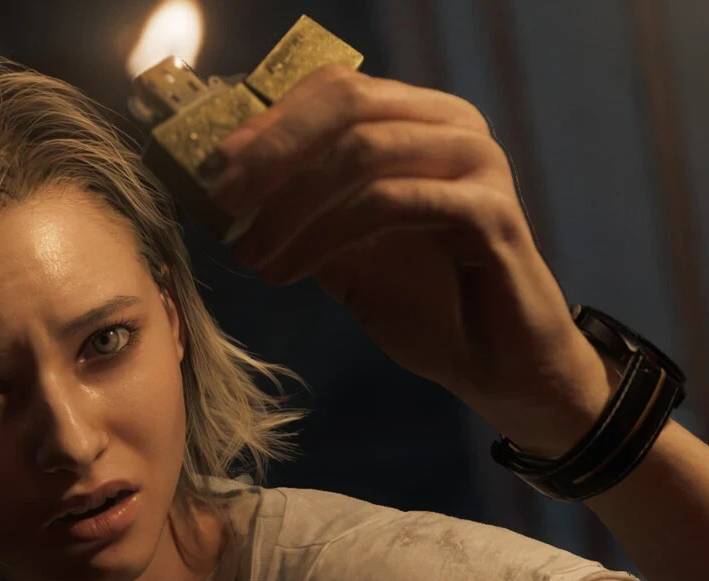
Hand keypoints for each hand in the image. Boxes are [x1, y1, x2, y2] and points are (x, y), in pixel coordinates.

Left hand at [207, 64, 614, 456]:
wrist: (491, 362)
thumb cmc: (420, 298)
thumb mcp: (342, 246)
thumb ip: (301, 206)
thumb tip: (226, 186)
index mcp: (420, 119)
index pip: (337, 88)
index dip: (271, 120)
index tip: (216, 164)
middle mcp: (454, 126)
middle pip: (348, 106)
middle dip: (274, 153)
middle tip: (224, 201)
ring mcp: (478, 163)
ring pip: (363, 154)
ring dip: (291, 206)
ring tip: (251, 255)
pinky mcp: (489, 211)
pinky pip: (391, 203)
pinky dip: (326, 236)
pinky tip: (288, 272)